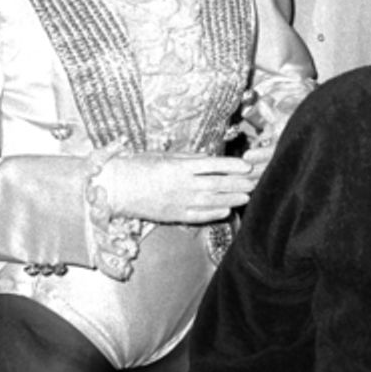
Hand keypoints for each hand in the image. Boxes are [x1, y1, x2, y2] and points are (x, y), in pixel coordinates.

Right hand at [97, 152, 257, 223]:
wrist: (115, 188)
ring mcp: (178, 202)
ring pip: (211, 201)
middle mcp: (181, 185)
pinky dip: (214, 214)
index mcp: (179, 166)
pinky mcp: (173, 215)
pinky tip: (226, 211)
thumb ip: (189, 158)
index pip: (212, 165)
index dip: (232, 165)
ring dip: (231, 199)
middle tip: (255, 181)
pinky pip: (197, 216)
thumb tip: (210, 159)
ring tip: (247, 196)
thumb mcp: (164, 155)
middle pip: (217, 184)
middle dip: (238, 183)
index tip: (247, 164)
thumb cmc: (138, 166)